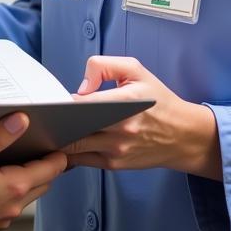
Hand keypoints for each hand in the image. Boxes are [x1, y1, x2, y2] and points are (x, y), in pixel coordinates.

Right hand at [0, 113, 67, 230]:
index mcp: (12, 187)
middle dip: (47, 165)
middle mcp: (12, 206)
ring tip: (21, 158)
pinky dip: (14, 190)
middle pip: (43, 183)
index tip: (58, 139)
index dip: (57, 154)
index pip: (50, 169)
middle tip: (42, 146)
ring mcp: (1, 217)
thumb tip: (21, 121)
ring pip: (28, 194)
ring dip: (31, 178)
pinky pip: (11, 204)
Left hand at [63, 56, 221, 179]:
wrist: (184, 136)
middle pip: (72, 128)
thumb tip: (81, 87)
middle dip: (55, 120)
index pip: (82, 103)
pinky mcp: (114, 164)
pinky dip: (69, 151)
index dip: (63, 101)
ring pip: (73, 147)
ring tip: (50, 124)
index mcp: (125, 102)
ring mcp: (116, 150)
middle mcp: (120, 129)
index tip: (54, 98)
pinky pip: (82, 160)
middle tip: (46, 113)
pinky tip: (63, 139)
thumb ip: (103, 66)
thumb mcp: (135, 70)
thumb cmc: (159, 101)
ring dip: (59, 137)